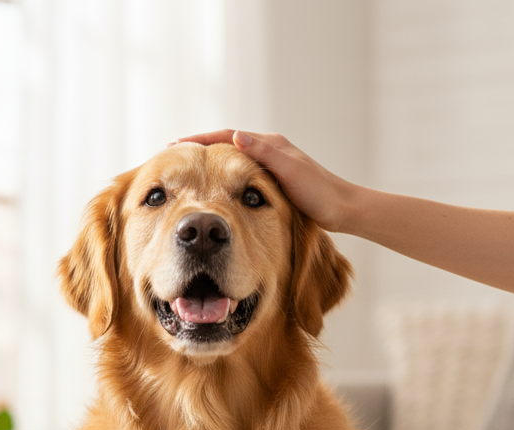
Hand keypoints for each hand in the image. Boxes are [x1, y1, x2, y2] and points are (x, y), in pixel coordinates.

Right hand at [173, 129, 353, 231]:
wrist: (342, 210)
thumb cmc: (319, 194)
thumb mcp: (290, 173)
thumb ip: (264, 154)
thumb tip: (236, 136)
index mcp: (270, 144)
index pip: (226, 137)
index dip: (199, 141)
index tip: (174, 146)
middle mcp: (268, 149)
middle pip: (225, 144)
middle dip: (198, 149)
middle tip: (172, 156)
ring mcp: (270, 165)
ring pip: (230, 160)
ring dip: (208, 163)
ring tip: (185, 172)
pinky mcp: (272, 180)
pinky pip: (238, 175)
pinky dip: (221, 177)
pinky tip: (212, 189)